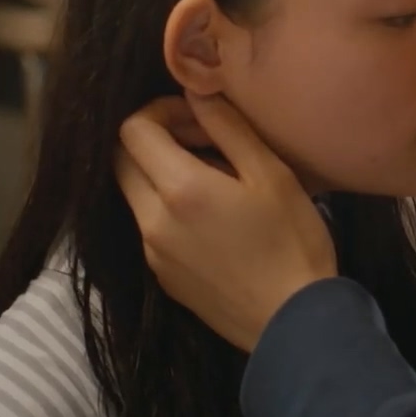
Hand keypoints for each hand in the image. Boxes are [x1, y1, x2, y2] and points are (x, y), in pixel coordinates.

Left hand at [115, 92, 336, 351]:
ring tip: (214, 180)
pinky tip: (214, 218)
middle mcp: (152, 220)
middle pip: (122, 161)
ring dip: (161, 174)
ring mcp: (153, 252)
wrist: (292, 322)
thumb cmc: (292, 241)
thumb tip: (196, 94)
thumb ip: (228, 128)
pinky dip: (169, 208)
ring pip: (136, 194)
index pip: (133, 129)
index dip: (160, 110)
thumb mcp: (271, 174)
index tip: (197, 117)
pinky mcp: (163, 277)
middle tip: (202, 142)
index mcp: (179, 188)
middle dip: (153, 140)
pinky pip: (151, 227)